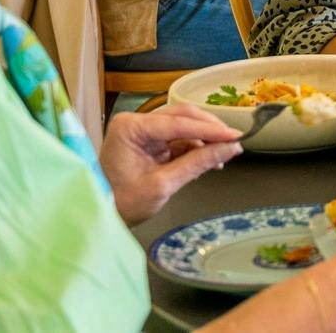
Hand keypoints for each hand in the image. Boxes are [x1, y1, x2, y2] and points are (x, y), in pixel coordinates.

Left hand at [102, 103, 242, 224]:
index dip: (210, 130)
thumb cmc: (121, 204)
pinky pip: (178, 138)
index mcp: (130, 127)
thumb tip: (231, 148)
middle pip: (182, 117)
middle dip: (209, 129)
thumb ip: (197, 163)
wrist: (99, 218)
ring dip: (204, 138)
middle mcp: (135, 122)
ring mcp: (142, 131)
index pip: (178, 123)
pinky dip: (196, 146)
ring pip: (183, 125)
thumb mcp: (162, 185)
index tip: (236, 136)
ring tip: (224, 153)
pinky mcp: (148, 142)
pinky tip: (210, 158)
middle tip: (233, 142)